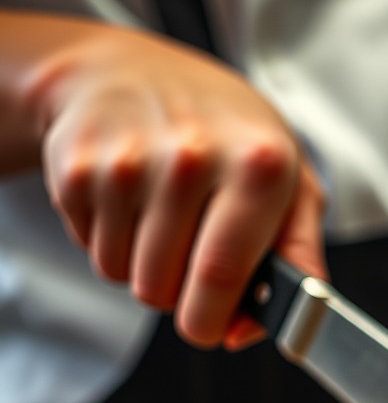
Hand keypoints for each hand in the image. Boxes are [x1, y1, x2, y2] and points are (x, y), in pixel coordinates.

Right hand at [29, 19, 325, 347]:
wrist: (132, 71)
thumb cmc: (229, 138)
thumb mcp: (293, 186)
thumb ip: (296, 262)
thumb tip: (249, 330)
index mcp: (258, 164)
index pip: (221, 275)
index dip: (211, 320)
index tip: (212, 328)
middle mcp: (190, 157)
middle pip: (164, 289)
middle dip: (180, 297)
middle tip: (195, 256)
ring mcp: (125, 160)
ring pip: (126, 278)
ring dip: (147, 269)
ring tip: (167, 220)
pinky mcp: (75, 168)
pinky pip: (93, 252)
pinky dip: (113, 243)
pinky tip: (132, 202)